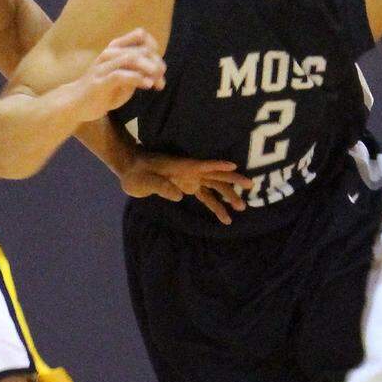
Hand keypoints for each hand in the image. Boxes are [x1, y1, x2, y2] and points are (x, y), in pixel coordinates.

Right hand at [67, 28, 165, 122]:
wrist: (76, 104)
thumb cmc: (103, 90)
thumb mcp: (125, 79)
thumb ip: (139, 72)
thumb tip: (160, 70)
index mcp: (115, 48)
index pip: (140, 35)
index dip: (154, 48)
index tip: (160, 66)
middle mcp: (109, 53)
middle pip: (140, 49)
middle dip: (156, 63)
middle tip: (161, 79)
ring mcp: (103, 66)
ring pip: (131, 59)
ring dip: (149, 69)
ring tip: (157, 81)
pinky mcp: (100, 81)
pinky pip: (120, 75)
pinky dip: (137, 78)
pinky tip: (147, 85)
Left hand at [119, 152, 253, 224]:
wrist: (131, 168)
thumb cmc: (136, 172)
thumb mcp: (144, 180)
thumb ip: (160, 186)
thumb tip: (179, 196)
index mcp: (182, 166)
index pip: (203, 165)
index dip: (217, 165)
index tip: (234, 164)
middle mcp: (191, 171)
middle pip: (216, 175)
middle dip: (233, 180)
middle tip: (250, 186)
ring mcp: (191, 178)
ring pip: (215, 186)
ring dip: (228, 195)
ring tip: (242, 208)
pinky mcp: (188, 186)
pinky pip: (206, 196)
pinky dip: (215, 205)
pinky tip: (225, 217)